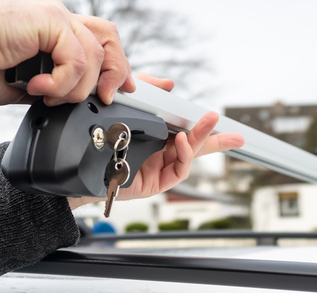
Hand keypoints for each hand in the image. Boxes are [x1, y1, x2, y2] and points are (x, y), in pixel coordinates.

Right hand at [0, 0, 134, 105]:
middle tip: (109, 97)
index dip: (116, 64)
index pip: (97, 40)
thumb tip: (72, 102)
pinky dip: (61, 83)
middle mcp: (56, 20)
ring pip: (95, 56)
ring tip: (47, 96)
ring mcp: (54, 17)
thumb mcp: (26, 85)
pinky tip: (37, 88)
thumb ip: (53, 87)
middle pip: (108, 36)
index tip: (123, 89)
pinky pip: (76, 59)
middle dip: (116, 71)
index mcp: (52, 33)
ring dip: (75, 89)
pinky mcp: (49, 19)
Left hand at [68, 74, 243, 209]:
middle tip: (237, 136)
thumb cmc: (101, 135)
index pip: (184, 129)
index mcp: (154, 137)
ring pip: (189, 156)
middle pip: (194, 146)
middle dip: (215, 140)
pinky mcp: (155, 183)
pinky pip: (178, 170)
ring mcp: (158, 168)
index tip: (218, 119)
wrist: (80, 160)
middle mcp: (158, 153)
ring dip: (201, 140)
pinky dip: (185, 155)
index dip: (201, 126)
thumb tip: (170, 84)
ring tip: (210, 124)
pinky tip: (184, 141)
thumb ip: (147, 92)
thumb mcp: (127, 104)